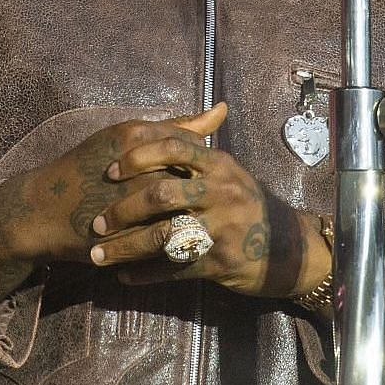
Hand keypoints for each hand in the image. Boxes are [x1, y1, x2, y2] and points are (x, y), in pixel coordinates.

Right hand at [0, 105, 227, 311]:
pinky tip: (177, 243)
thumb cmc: (87, 168)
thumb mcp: (127, 138)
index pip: (191, 146)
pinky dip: (175, 242)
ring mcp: (130, 201)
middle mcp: (136, 165)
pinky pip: (165, 239)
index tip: (195, 174)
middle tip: (199, 202)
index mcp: (135, 135)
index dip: (199, 163)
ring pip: (182, 210)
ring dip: (192, 220)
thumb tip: (220, 113)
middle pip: (190, 179)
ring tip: (192, 224)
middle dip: (199, 193)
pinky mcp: (125, 232)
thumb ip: (175, 128)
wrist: (44, 209)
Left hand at [86, 103, 330, 299]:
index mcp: (218, 165)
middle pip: (162, 194)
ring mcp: (220, 229)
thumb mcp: (231, 173)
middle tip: (96, 222)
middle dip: (122, 210)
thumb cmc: (248, 206)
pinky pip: (174, 269)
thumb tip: (212, 107)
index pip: (173, 147)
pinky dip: (145, 275)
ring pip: (163, 236)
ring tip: (98, 256)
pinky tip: (125, 278)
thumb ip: (208, 147)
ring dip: (125, 248)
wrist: (287, 250)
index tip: (110, 171)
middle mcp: (220, 192)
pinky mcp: (219, 262)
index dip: (137, 156)